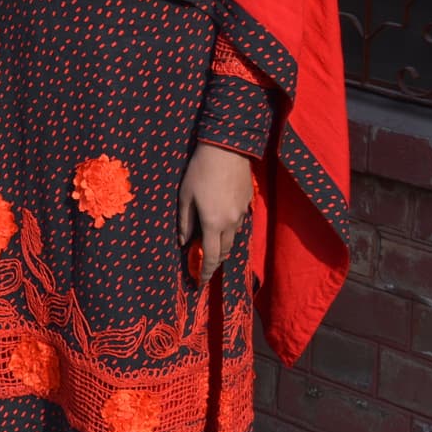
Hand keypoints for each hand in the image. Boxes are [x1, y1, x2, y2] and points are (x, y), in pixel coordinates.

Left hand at [179, 141, 253, 289]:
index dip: (205, 272)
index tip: (199, 282)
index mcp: (213, 223)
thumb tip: (183, 242)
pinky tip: (221, 223)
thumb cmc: (200, 171)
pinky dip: (230, 229)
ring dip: (222, 245)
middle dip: (214, 261)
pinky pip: (239, 224)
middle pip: (224, 251)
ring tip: (210, 245)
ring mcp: (242, 214)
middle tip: (203, 264)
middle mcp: (231, 223)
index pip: (210, 257)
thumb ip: (184, 221)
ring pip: (233, 238)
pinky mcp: (248, 204)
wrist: (227, 149)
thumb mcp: (185, 196)